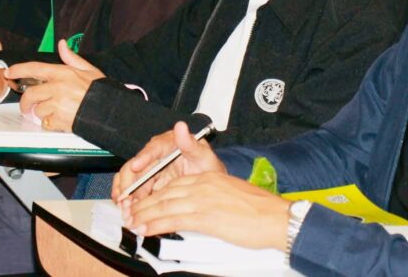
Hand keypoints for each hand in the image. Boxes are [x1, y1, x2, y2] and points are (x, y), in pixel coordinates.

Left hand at [5, 40, 104, 131]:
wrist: (110, 110)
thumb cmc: (100, 90)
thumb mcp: (89, 69)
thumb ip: (72, 58)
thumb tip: (62, 44)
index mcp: (63, 73)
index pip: (34, 68)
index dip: (19, 69)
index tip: (9, 72)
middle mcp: (57, 87)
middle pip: (30, 94)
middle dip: (26, 102)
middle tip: (28, 107)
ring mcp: (57, 104)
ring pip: (38, 110)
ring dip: (42, 114)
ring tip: (53, 113)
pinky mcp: (59, 119)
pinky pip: (46, 123)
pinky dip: (49, 124)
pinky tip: (59, 120)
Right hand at [113, 121, 225, 204]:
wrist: (209, 185)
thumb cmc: (207, 166)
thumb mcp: (203, 156)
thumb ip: (190, 143)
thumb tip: (181, 126)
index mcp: (167, 144)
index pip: (153, 149)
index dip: (143, 158)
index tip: (135, 166)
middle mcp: (155, 155)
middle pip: (136, 166)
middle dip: (129, 182)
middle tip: (127, 197)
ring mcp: (150, 170)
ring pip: (131, 179)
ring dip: (126, 193)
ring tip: (125, 207)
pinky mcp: (147, 184)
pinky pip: (133, 189)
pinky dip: (127, 199)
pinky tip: (125, 208)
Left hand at [127, 171, 290, 250]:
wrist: (276, 217)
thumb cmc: (260, 210)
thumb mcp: (232, 194)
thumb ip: (213, 197)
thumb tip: (203, 207)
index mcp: (210, 178)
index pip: (175, 184)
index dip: (157, 194)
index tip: (146, 203)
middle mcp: (204, 185)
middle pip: (166, 193)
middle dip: (146, 204)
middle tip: (132, 215)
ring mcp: (204, 200)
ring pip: (166, 205)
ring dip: (146, 215)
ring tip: (133, 224)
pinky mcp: (206, 216)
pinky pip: (174, 219)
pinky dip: (156, 224)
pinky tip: (146, 230)